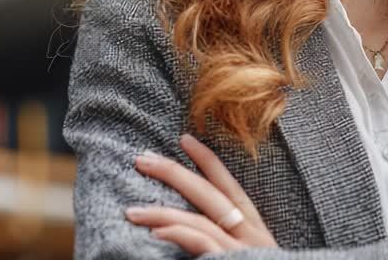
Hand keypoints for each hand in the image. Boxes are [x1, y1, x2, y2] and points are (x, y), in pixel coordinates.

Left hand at [126, 133, 278, 254]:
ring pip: (200, 219)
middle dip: (175, 172)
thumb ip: (225, 240)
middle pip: (211, 194)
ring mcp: (244, 250)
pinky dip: (179, 233)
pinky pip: (204, 243)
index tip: (185, 139)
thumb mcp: (246, 256)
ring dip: (162, 210)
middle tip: (142, 159)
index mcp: (256, 229)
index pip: (230, 187)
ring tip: (132, 210)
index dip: (209, 161)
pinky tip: (157, 230)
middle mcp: (253, 235)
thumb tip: (188, 226)